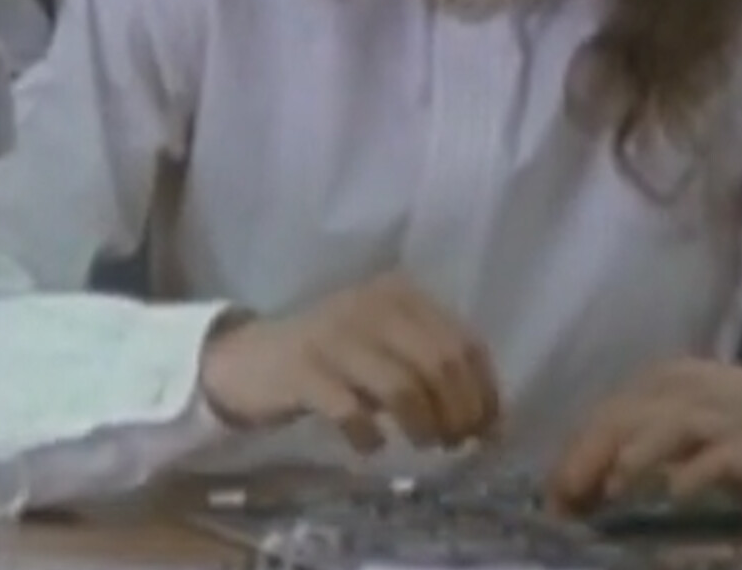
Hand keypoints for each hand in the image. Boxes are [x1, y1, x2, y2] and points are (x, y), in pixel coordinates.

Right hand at [197, 272, 500, 452]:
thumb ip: (434, 371)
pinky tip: (370, 446)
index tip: (489, 429)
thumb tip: (491, 421)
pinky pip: (351, 410)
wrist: (250, 358)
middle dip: (458, 412)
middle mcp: (372, 303)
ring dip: (423, 426)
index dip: (484, 390)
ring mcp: (336, 334)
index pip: (464, 342)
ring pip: (403, 386)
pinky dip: (369, 436)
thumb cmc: (334, 359)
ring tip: (423, 445)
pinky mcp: (303, 369)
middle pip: (439, 364)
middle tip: (455, 443)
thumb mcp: (388, 350)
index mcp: (402, 294)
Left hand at [546, 359, 741, 513]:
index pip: (605, 415)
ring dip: (632, 459)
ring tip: (608, 491)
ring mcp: (720, 416)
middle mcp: (686, 391)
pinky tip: (675, 495)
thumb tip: (589, 481)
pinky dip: (693, 474)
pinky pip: (717, 458)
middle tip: (563, 502)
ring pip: (664, 429)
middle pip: (623, 419)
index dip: (573, 454)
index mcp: (665, 383)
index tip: (552, 498)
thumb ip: (645, 442)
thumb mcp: (692, 423)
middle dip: (588, 460)